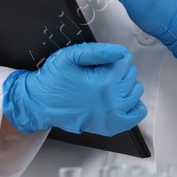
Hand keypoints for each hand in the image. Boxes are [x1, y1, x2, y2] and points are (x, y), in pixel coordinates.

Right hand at [1, 43, 145, 135]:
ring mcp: (112, 115)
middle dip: (118, 70)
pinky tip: (121, 99)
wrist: (40, 103)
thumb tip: (121, 52)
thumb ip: (98, 51)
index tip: (101, 62)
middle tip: (99, 73)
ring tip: (106, 85)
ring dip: (125, 85)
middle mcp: (111, 100)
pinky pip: (136, 115)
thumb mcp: (71, 56)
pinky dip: (133, 105)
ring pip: (135, 91)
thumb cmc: (53, 80)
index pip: (126, 60)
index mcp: (104, 82)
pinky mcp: (110, 126)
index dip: (113, 57)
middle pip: (131, 75)